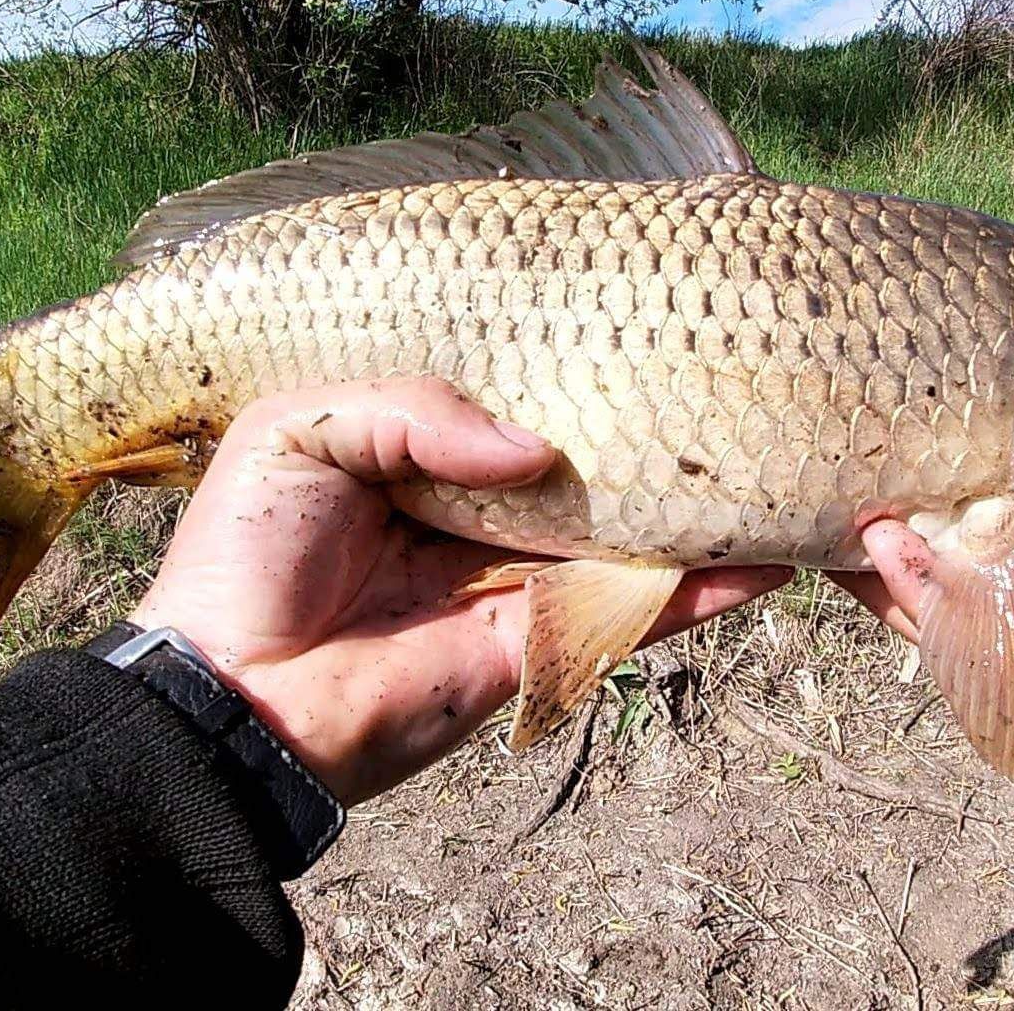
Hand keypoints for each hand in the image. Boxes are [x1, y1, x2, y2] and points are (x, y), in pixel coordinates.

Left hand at [130, 379, 790, 805]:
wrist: (232, 693)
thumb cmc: (247, 549)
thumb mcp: (305, 428)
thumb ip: (420, 413)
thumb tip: (542, 453)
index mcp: (419, 453)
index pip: (512, 399)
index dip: (567, 365)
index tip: (640, 321)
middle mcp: (481, 512)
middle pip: (585, 464)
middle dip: (650, 430)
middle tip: (732, 378)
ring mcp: (518, 578)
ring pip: (627, 532)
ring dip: (698, 505)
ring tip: (781, 459)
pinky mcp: (541, 643)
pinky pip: (633, 611)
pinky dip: (703, 590)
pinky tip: (770, 555)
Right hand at [834, 461, 1013, 878]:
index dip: (1013, 476)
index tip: (965, 429)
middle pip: (998, 558)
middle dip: (943, 519)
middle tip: (883, 467)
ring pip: (972, 608)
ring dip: (914, 567)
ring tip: (855, 516)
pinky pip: (984, 666)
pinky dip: (931, 621)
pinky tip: (886, 573)